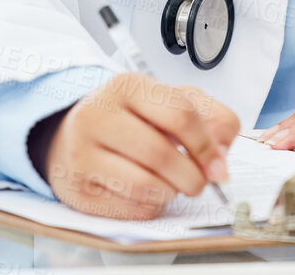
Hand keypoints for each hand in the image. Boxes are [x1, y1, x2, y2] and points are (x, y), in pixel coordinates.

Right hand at [43, 72, 239, 219]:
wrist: (72, 134)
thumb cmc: (129, 118)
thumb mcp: (168, 101)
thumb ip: (207, 115)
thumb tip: (222, 149)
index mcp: (127, 86)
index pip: (180, 114)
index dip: (207, 146)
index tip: (218, 166)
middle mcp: (98, 115)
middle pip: (161, 154)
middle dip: (192, 176)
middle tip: (199, 182)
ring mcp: (82, 153)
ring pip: (145, 186)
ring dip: (171, 192)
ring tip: (172, 185)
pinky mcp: (78, 189)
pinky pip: (131, 208)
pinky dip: (152, 206)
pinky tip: (150, 193)